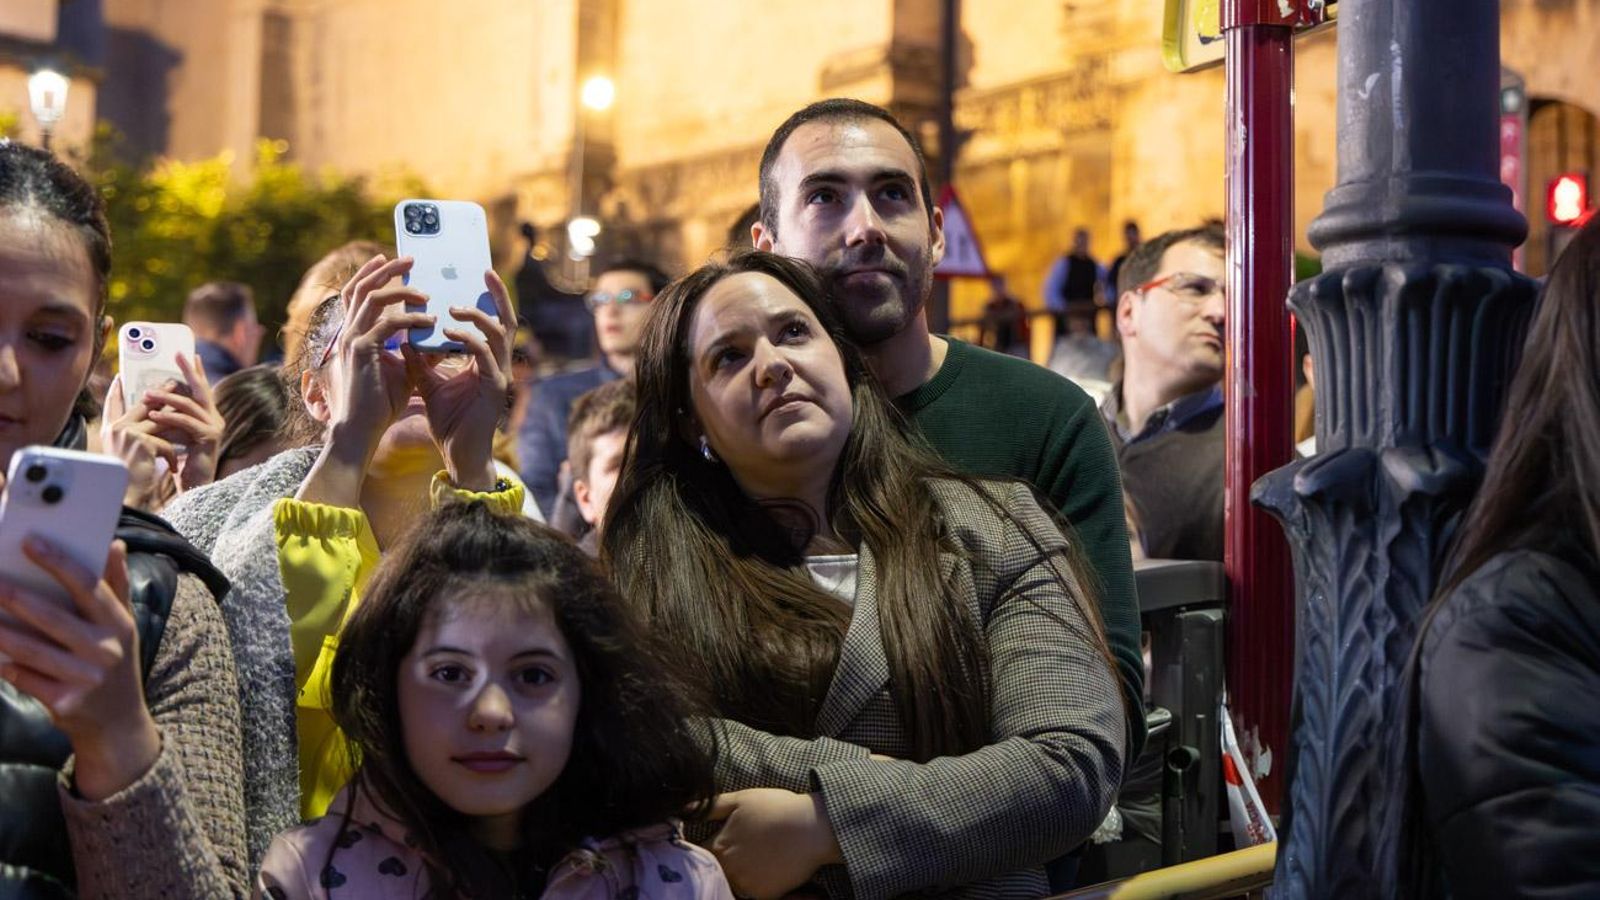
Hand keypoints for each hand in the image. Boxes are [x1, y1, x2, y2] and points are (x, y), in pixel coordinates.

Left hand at [0, 536, 161, 800]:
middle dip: (17, 597)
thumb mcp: (124, 626)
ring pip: (31, 650)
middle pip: (54, 618)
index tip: (31, 542)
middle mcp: (105, 650)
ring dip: (1, 631)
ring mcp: (85, 679)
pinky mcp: (64, 702)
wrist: (119, 724)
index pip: (89, 586)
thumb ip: (116, 585)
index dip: (59, 563)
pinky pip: (24, 678)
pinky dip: (3, 664)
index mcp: (119, 624)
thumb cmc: (115, 664)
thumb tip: (114, 545)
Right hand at [100, 375, 178, 510]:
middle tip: (173, 383)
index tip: (121, 378)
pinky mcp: (142, 442)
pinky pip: (165, 442)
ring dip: (176, 425)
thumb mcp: (128, 453)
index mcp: (109, 430)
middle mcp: (115, 428)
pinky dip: (171, 456)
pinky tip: (171, 469)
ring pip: (159, 421)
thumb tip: (152, 418)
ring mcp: (127, 433)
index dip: (116, 392)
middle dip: (161, 394)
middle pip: (143, 405)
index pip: (112, 405)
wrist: (124, 497)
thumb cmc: (127, 479)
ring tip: (189, 422)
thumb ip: (134, 435)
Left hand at [141, 353, 223, 493]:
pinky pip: (187, 423)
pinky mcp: (209, 438)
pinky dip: (168, 418)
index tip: (190, 354)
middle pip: (202, 389)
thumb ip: (167, 419)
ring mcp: (214, 427)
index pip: (201, 390)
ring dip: (167, 398)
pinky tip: (152, 416)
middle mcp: (214, 419)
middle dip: (189, 371)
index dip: (196, 372)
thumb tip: (148, 401)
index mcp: (207, 416)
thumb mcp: (171, 435)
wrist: (194, 488)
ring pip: (190, 405)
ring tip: (147, 395)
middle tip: (177, 355)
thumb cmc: (180, 464)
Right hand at [324, 254, 434, 463]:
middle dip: (386, 269)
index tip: (390, 258)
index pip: (358, 294)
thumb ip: (416, 350)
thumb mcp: (403, 369)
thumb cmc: (380, 403)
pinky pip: (388, 325)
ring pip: (372, 299)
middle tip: (410, 258)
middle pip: (362, 287)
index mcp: (354, 334)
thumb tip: (437, 336)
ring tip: (426, 293)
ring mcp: (352, 340)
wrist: (363, 430)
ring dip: (401, 290)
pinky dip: (411, 319)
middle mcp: (349, 332)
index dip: (371, 274)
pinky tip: (430, 321)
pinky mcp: (362, 352)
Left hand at [401, 269, 512, 490]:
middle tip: (484, 272)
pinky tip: (449, 332)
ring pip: (499, 333)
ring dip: (477, 315)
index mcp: (486, 362)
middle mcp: (497, 365)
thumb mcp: (429, 385)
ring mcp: (499, 375)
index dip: (487, 299)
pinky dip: (467, 339)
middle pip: (506, 321)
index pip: (492, 323)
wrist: (458, 456)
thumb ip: (420, 361)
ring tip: (453, 307)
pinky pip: (484, 355)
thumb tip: (402, 338)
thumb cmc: (449, 423)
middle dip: (497, 295)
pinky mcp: (494, 388)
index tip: (477, 275)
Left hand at [706, 788, 842, 899]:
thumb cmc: (777, 808)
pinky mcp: (765, 896)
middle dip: (718, 864)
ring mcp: (747, 885)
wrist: (813, 827)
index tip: (707, 845)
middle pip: (714, 872)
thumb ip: (710, 807)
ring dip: (735, 875)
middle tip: (736, 852)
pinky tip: (766, 869)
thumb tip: (682, 810)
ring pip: (732, 884)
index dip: (700, 850)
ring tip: (753, 860)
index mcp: (719, 847)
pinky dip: (755, 885)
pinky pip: (752, 894)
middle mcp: (729, 870)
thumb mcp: (741, 799)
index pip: (698, 855)